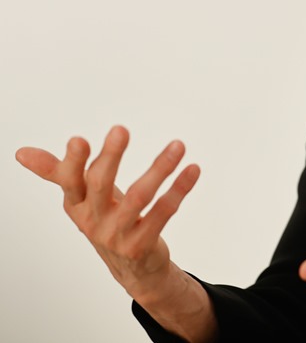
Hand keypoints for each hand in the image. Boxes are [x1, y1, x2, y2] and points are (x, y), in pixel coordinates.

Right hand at [15, 126, 199, 305]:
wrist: (132, 268)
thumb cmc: (107, 220)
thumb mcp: (83, 197)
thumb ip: (58, 171)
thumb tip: (21, 152)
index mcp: (76, 205)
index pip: (70, 181)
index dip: (72, 163)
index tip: (78, 140)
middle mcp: (93, 220)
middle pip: (99, 185)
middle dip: (110, 157)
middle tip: (120, 129)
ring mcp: (118, 234)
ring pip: (139, 197)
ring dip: (159, 168)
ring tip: (178, 145)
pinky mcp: (142, 244)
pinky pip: (163, 212)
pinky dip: (179, 189)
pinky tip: (193, 169)